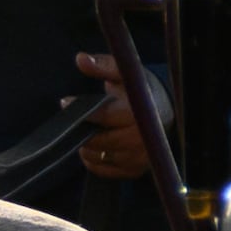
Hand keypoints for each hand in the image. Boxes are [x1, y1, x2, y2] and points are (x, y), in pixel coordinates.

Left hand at [73, 51, 152, 176]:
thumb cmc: (141, 90)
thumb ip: (103, 65)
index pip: (103, 116)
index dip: (83, 111)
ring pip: (96, 157)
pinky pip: (102, 170)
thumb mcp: (124, 74)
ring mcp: (138, 158)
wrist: (164, 111)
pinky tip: (98, 145)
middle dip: (83, 130)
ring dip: (87, 146)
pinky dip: (94, 159)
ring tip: (90, 131)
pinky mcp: (134, 171)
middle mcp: (140, 139)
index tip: (65, 102)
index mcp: (139, 113)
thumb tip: (81, 59)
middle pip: (96, 141)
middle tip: (79, 120)